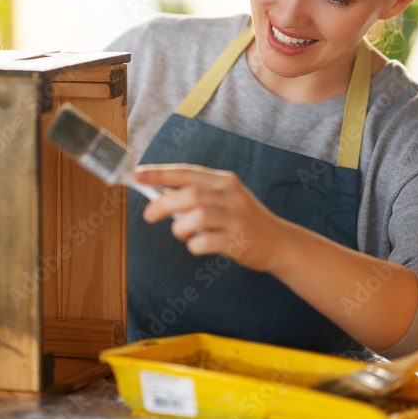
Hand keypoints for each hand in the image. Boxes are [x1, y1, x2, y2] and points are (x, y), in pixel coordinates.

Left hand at [133, 164, 288, 273]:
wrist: (281, 243)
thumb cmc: (243, 220)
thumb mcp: (223, 199)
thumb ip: (196, 195)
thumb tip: (159, 194)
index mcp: (223, 181)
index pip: (186, 172)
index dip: (159, 173)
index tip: (136, 175)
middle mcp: (231, 195)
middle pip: (190, 194)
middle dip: (163, 204)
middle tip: (148, 215)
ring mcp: (236, 218)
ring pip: (197, 216)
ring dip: (180, 228)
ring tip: (184, 235)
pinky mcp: (239, 241)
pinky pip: (206, 242)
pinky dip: (194, 245)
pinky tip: (198, 246)